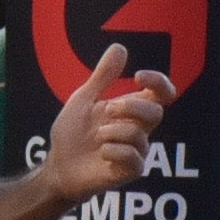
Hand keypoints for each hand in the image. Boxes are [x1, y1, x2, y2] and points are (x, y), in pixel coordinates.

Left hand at [45, 43, 173, 200]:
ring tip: (97, 138)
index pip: (162, 94)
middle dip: (130, 106)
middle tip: (107, 110)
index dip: (159, 82)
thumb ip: (102, 76)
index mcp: (131, 110)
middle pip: (155, 112)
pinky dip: (113, 151)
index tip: (137, 76)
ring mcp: (135, 151)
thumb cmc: (72, 134)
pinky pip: (133, 158)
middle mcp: (138, 129)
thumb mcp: (84, 99)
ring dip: (111, 132)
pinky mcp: (129, 171)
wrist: (58, 166)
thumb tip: (120, 47)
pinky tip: (101, 153)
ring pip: (138, 135)